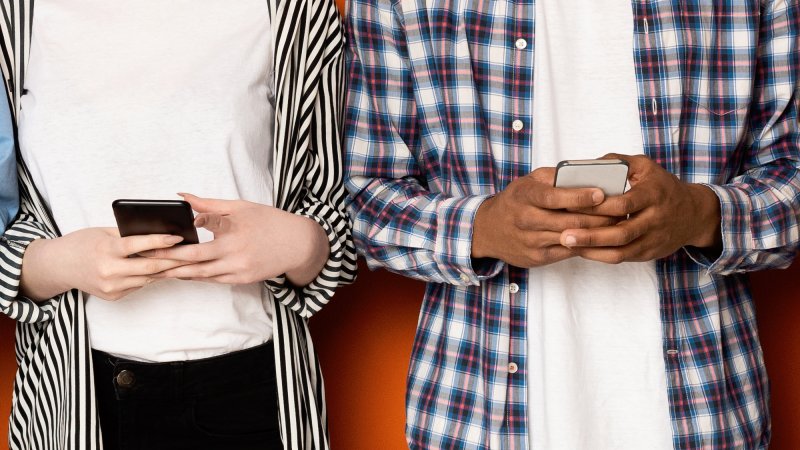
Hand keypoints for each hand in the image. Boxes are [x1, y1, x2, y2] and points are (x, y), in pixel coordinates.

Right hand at [21, 228, 187, 300]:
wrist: (59, 266)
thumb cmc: (82, 243)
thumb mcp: (103, 233)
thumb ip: (128, 235)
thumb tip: (158, 233)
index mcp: (107, 250)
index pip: (139, 245)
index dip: (161, 241)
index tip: (178, 237)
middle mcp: (109, 271)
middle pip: (150, 267)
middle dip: (174, 260)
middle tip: (192, 253)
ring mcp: (112, 287)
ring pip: (148, 278)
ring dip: (167, 271)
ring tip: (185, 262)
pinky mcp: (113, 296)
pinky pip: (139, 285)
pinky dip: (150, 277)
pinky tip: (165, 270)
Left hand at [145, 194, 328, 285]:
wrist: (298, 244)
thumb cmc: (270, 221)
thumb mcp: (240, 207)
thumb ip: (209, 205)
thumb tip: (182, 197)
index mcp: (233, 236)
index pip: (197, 244)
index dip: (174, 247)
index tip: (152, 246)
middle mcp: (235, 257)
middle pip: (193, 264)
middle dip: (167, 263)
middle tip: (144, 262)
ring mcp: (239, 271)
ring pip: (202, 276)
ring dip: (178, 273)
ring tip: (156, 270)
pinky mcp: (243, 279)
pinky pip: (214, 280)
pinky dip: (197, 276)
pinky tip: (182, 273)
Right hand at [471, 167, 616, 267]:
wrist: (488, 230)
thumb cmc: (515, 201)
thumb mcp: (528, 182)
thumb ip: (554, 177)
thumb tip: (586, 173)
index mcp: (524, 196)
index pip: (554, 197)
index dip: (579, 196)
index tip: (601, 193)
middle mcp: (525, 219)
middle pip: (569, 220)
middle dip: (598, 216)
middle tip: (620, 210)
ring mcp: (531, 241)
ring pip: (571, 238)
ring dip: (597, 232)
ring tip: (617, 224)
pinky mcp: (537, 257)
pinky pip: (568, 252)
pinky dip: (586, 245)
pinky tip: (601, 238)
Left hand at [560, 154, 721, 262]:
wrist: (693, 214)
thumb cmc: (662, 187)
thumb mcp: (645, 167)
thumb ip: (618, 162)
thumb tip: (588, 164)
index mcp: (653, 195)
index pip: (624, 203)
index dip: (598, 206)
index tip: (573, 205)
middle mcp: (655, 219)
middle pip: (621, 233)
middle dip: (591, 236)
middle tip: (564, 235)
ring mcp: (653, 239)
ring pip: (620, 251)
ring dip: (592, 250)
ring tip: (567, 244)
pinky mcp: (649, 253)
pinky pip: (622, 258)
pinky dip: (600, 256)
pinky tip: (581, 250)